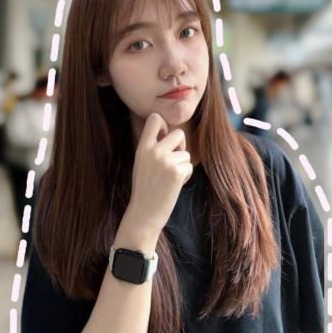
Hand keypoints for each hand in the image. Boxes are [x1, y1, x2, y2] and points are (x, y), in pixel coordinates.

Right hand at [125, 112, 192, 236]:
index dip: (164, 125)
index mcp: (143, 147)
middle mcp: (153, 151)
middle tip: (173, 161)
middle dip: (181, 146)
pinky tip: (173, 186)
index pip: (155, 118)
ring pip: (186, 153)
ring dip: (183, 165)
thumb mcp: (142, 163)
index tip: (164, 137)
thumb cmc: (145, 189)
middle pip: (179, 133)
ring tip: (169, 178)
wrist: (144, 214)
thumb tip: (168, 130)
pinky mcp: (177, 172)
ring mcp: (165, 161)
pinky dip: (185, 176)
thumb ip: (153, 146)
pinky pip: (189, 166)